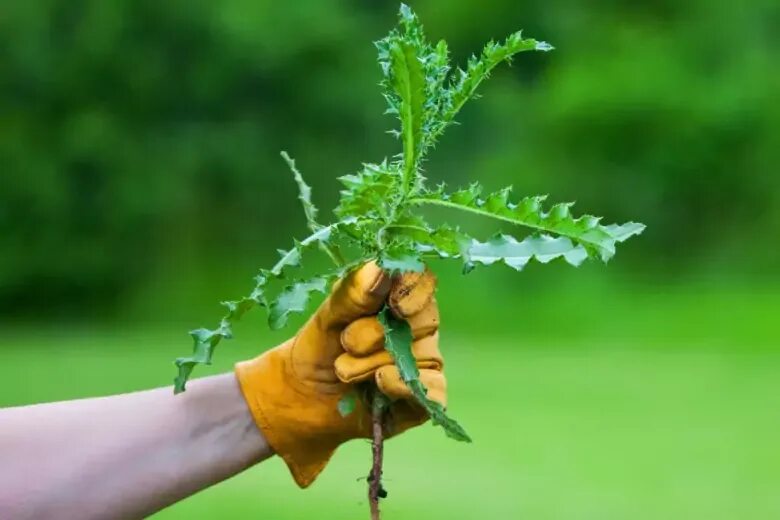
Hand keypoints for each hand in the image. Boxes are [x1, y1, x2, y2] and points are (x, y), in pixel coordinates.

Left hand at [235, 262, 445, 486]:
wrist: (302, 397)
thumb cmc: (318, 347)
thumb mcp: (327, 317)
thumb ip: (352, 293)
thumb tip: (381, 269)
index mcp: (398, 296)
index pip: (422, 281)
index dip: (413, 291)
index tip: (393, 305)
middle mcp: (417, 327)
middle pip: (420, 321)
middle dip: (376, 334)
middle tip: (345, 343)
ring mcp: (423, 362)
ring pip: (419, 357)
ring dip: (373, 364)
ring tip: (343, 371)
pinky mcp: (422, 398)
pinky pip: (432, 390)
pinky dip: (403, 386)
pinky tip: (379, 383)